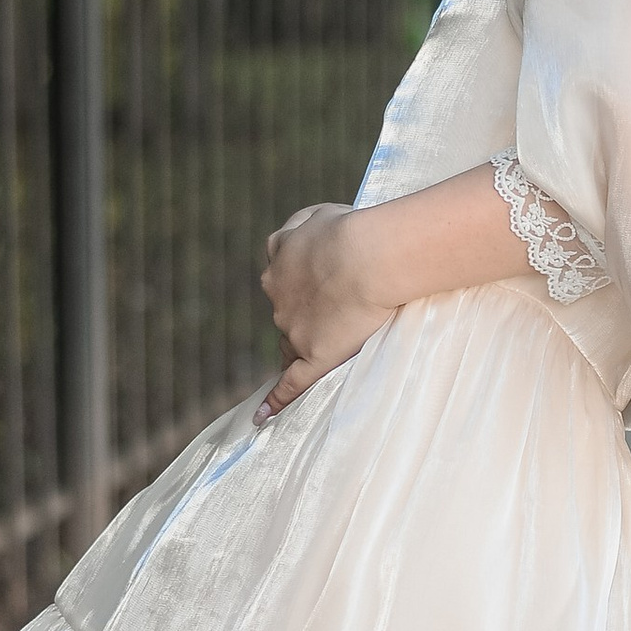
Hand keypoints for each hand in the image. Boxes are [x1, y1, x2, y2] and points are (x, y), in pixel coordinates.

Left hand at [257, 203, 393, 417]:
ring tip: (314, 359)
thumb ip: (306, 222)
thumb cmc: (353, 229)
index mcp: (279, 258)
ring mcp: (292, 327)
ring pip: (289, 343)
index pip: (281, 278)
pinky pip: (290, 384)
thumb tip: (307, 233)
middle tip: (330, 317)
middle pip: (284, 313)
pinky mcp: (311, 354)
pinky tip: (264, 418)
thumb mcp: (321, 212)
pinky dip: (276, 401)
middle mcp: (278, 294)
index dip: (298, 285)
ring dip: (297, 349)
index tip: (312, 289)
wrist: (367, 257)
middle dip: (302, 315)